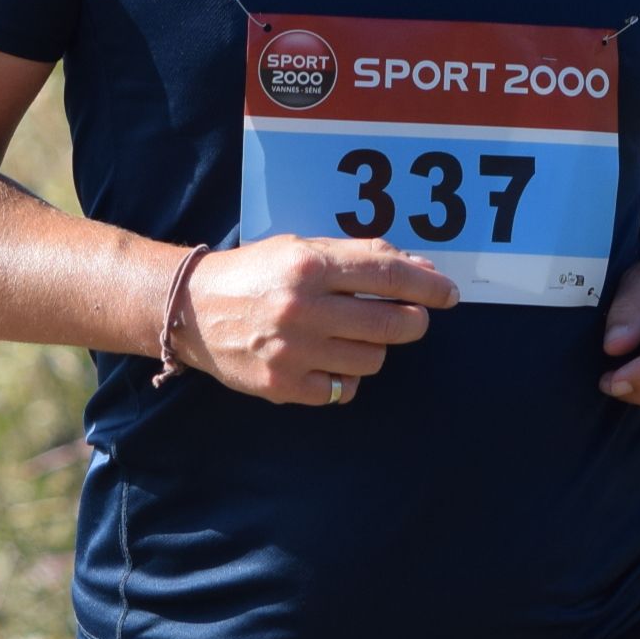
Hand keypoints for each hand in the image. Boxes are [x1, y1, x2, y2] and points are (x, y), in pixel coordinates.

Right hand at [173, 236, 459, 407]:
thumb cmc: (254, 274)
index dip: (427, 286)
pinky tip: (328, 359)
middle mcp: (302, 309)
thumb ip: (360, 257)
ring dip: (374, 348)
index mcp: (308, 266)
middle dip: (412, 321)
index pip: (388, 275)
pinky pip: (344, 390)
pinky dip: (345, 376)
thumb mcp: (301, 248)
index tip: (448, 294)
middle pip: (392, 324)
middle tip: (408, 318)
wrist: (191, 310)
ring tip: (352, 336)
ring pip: (373, 359)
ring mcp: (293, 352)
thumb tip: (422, 271)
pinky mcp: (284, 386)